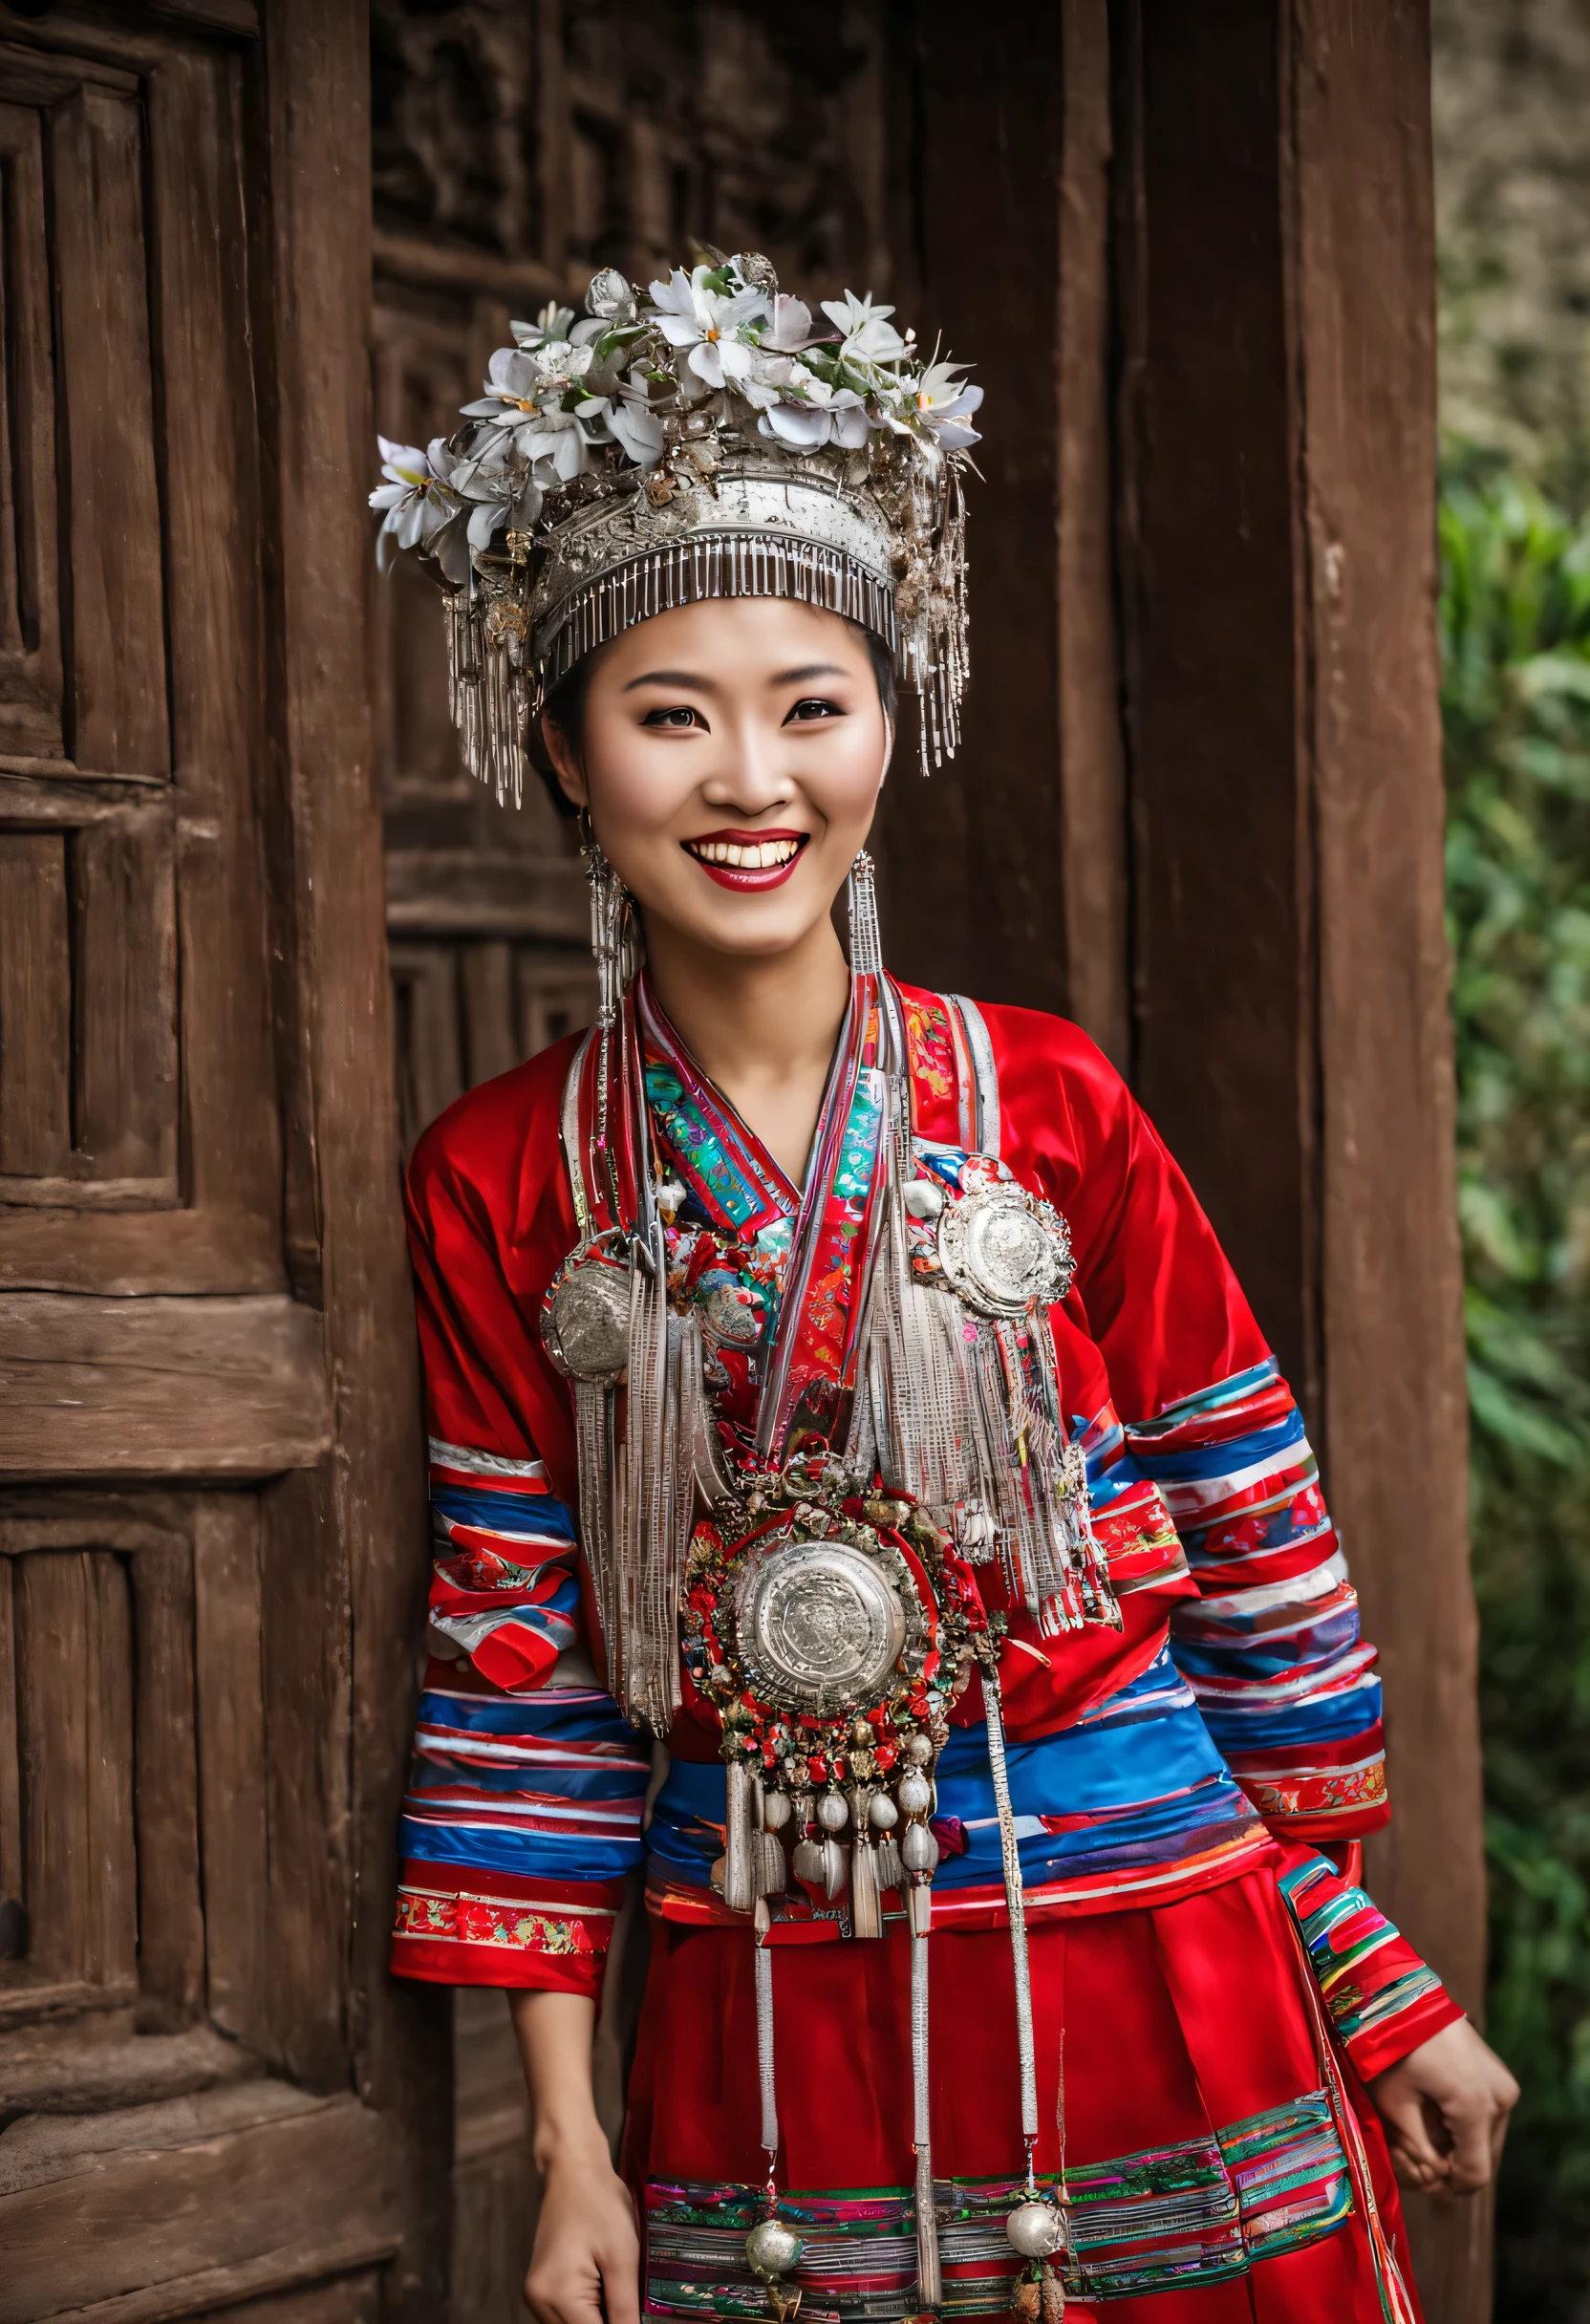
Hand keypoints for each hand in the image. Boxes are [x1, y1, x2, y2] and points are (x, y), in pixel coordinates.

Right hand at [524, 2135, 640, 2323]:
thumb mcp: (622, 2257)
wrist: (573, 2169)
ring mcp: (537, 2295)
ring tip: (619, 2293)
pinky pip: (567, 2315)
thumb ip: (625, 2308)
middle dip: (609, 2323)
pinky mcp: (542, 2287)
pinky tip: (606, 2290)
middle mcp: (538, 2300)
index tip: (638, 2316)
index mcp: (556, 2293)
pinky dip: (589, 2312)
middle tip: (632, 2303)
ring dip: (598, 2319)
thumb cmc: (600, 2204)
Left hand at [1368, 2017, 1519, 2197]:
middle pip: (1484, 2159)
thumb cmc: (1393, 2048)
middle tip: (1418, 2153)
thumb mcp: (1396, 2104)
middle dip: (1453, 2164)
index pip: (1475, 2174)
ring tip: (1425, 2126)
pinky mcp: (1501, 2077)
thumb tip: (1436, 2179)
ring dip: (1460, 2145)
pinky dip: (1466, 2125)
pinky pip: (1488, 2118)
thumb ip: (1419, 2150)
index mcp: (1475, 2108)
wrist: (1407, 1997)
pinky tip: (1437, 2110)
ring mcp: (1505, 2087)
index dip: (1450, 2186)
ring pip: (1487, 2140)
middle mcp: (1500, 2100)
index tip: (1424, 2178)